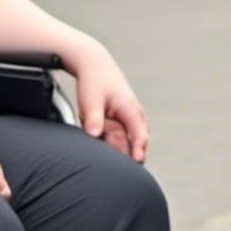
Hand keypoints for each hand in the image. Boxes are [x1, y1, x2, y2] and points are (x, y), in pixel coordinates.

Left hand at [70, 41, 148, 162]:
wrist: (93, 65)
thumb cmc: (94, 81)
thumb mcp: (91, 99)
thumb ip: (93, 117)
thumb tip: (94, 134)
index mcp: (132, 110)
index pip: (140, 134)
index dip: (139, 149)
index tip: (138, 161)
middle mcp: (135, 117)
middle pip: (137, 144)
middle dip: (130, 155)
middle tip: (118, 165)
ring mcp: (129, 121)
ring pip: (129, 143)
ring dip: (121, 150)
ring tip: (108, 158)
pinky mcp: (120, 124)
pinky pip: (120, 139)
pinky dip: (113, 144)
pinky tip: (103, 145)